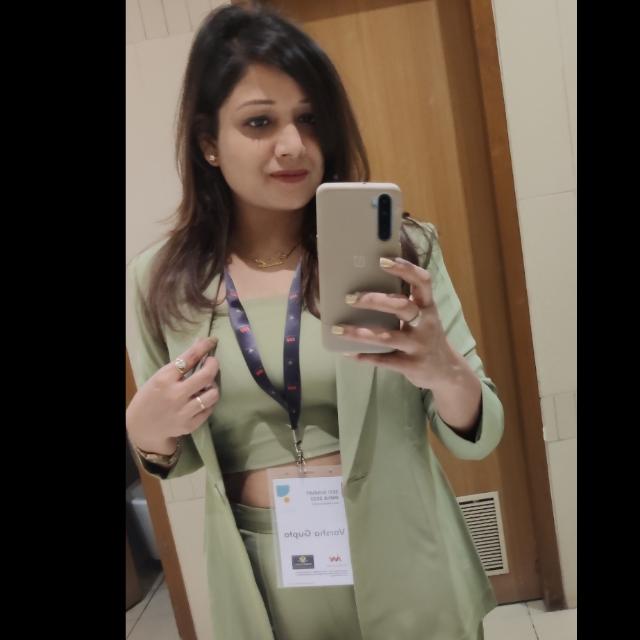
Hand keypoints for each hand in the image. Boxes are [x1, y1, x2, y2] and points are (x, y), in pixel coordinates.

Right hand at [126, 336, 219, 453]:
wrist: (141, 427)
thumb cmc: (151, 396)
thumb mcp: (160, 377)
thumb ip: (180, 364)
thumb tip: (200, 343)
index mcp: (165, 379)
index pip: (190, 357)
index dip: (204, 346)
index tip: (212, 341)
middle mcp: (175, 395)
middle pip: (207, 376)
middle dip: (213, 365)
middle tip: (212, 363)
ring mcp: (184, 411)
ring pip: (213, 394)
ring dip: (213, 386)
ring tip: (206, 386)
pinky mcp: (191, 424)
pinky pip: (210, 409)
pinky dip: (208, 401)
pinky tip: (202, 399)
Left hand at [334, 257, 458, 390]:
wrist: (447, 372)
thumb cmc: (425, 336)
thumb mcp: (421, 317)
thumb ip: (400, 304)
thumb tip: (362, 290)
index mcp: (427, 306)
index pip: (422, 281)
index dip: (404, 269)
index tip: (382, 261)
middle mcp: (426, 323)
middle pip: (402, 306)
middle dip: (375, 300)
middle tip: (349, 298)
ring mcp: (419, 345)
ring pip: (388, 336)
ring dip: (361, 333)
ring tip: (339, 329)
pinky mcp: (412, 365)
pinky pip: (385, 360)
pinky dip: (365, 356)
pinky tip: (348, 352)